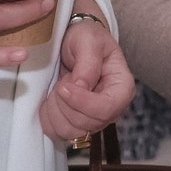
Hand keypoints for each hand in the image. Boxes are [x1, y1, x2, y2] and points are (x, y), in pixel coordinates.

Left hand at [40, 11, 133, 140]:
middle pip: (87, 123)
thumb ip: (87, 62)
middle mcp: (112, 109)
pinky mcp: (76, 124)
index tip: (63, 86)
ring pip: (71, 131)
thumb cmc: (86, 38)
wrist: (75, 43)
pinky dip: (48, 117)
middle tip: (60, 81)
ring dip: (55, 110)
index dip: (82, 102)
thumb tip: (81, 87)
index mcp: (122, 88)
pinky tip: (50, 99)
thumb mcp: (88, 40)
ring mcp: (94, 120)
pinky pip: (58, 132)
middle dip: (65, 103)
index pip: (106, 108)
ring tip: (57, 88)